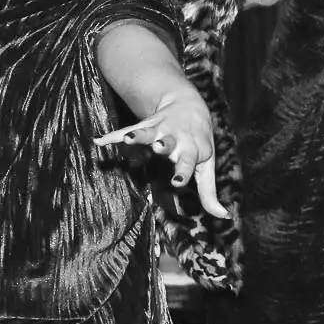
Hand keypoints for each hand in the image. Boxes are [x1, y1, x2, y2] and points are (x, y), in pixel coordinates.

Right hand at [94, 91, 230, 218]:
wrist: (190, 106)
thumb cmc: (199, 145)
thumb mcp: (207, 167)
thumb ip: (209, 193)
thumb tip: (224, 216)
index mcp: (192, 150)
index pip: (188, 163)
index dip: (182, 172)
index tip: (177, 182)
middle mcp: (175, 139)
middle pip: (169, 143)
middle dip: (164, 145)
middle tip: (158, 147)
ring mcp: (159, 130)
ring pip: (148, 131)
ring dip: (139, 134)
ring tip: (129, 138)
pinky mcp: (145, 125)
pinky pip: (127, 129)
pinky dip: (113, 136)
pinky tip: (99, 141)